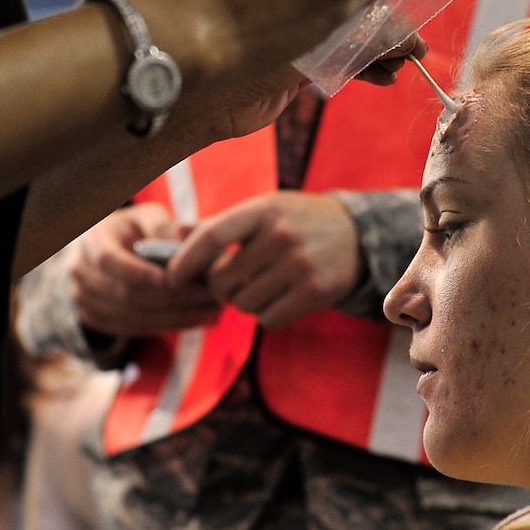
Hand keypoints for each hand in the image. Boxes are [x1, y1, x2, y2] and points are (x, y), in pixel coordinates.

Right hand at [69, 204, 219, 339]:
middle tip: (211, 295)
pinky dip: (167, 327)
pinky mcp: (95, 319)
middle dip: (172, 297)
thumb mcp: (148, 216)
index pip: (109, 260)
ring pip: (132, 317)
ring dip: (175, 317)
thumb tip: (187, 241)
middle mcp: (81, 270)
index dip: (138, 272)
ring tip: (212, 311)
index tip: (173, 278)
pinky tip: (196, 320)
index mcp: (92, 239)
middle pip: (125, 293)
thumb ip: (165, 227)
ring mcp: (84, 298)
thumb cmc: (135, 228)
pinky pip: (133, 329)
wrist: (109, 248)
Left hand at [168, 192, 363, 331]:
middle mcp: (280, 235)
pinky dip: (267, 316)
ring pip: (244, 303)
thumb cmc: (296, 222)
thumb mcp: (263, 211)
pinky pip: (269, 319)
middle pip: (223, 279)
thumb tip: (173, 235)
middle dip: (218, 289)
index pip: (211, 237)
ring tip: (259, 288)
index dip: (185, 260)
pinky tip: (279, 300)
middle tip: (229, 285)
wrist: (357, 234)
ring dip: (244, 303)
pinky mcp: (315, 291)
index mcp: (263, 210)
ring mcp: (300, 264)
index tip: (172, 277)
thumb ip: (220, 225)